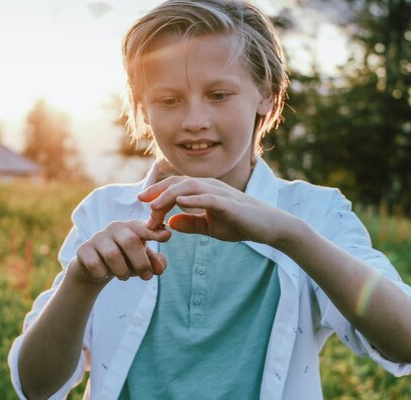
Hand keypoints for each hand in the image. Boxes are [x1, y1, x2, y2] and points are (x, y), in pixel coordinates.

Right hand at [71, 220, 170, 285]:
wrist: (95, 267)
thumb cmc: (125, 259)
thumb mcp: (142, 261)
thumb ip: (154, 263)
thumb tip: (161, 268)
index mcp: (133, 227)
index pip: (144, 227)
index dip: (155, 231)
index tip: (167, 236)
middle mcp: (116, 228)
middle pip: (130, 242)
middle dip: (141, 262)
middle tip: (147, 277)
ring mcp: (98, 237)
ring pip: (112, 255)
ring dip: (122, 271)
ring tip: (124, 277)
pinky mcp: (84, 249)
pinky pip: (95, 264)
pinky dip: (103, 274)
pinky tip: (104, 274)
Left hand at [137, 176, 288, 245]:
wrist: (269, 227)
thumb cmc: (241, 224)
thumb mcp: (210, 227)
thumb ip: (190, 224)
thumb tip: (169, 223)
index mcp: (204, 190)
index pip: (176, 187)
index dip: (157, 194)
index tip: (143, 207)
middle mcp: (210, 186)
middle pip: (178, 183)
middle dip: (158, 193)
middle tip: (142, 206)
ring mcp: (221, 193)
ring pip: (190, 186)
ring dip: (169, 196)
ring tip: (154, 207)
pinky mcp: (231, 204)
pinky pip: (209, 198)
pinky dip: (193, 199)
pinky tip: (179, 203)